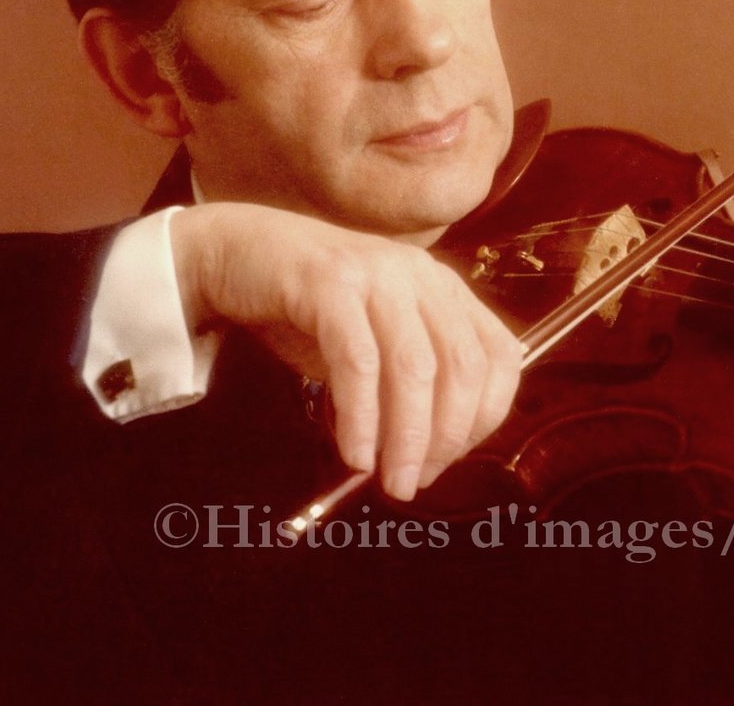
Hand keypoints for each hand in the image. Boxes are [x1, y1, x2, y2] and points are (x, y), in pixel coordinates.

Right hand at [169, 202, 521, 500]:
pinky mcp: (330, 284)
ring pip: (415, 368)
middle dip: (447, 437)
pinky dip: (361, 417)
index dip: (487, 415)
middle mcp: (421, 276)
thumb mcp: (373, 342)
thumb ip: (406, 386)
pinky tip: (355, 453)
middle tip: (418, 479)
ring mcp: (378, 275)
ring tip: (392, 480)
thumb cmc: (307, 309)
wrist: (233, 253)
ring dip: (407, 438)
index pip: (500, 355)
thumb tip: (427, 456)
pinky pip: (358, 363)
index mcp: (444, 289)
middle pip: (462, 366)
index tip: (453, 457)